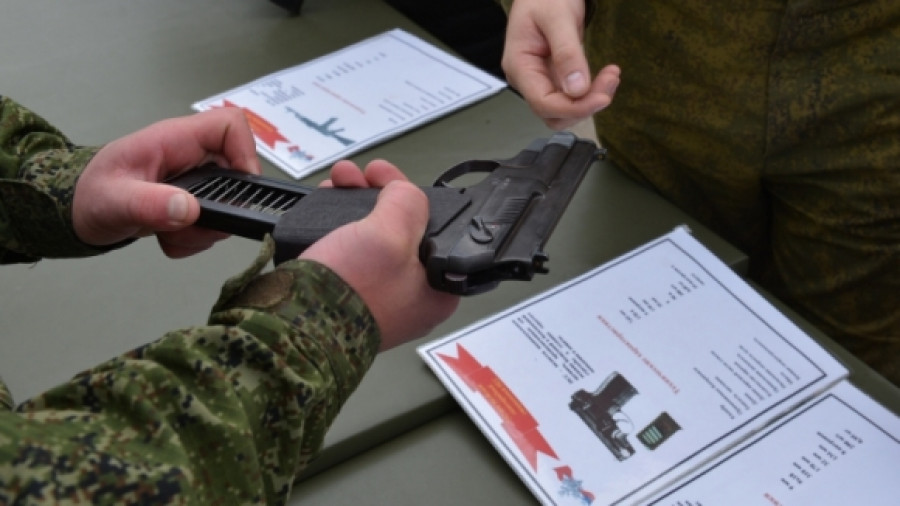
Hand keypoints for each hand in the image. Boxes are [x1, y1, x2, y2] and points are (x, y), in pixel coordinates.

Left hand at [72, 107, 260, 257]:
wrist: (75, 211)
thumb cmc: (88, 193)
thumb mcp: (114, 199)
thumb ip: (149, 204)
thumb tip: (188, 209)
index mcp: (175, 140)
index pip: (230, 125)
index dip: (246, 153)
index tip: (239, 191)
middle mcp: (191, 158)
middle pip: (236, 175)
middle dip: (220, 211)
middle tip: (192, 227)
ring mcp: (194, 182)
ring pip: (227, 206)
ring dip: (202, 231)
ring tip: (169, 233)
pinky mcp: (191, 204)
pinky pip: (212, 225)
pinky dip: (192, 240)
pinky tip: (166, 237)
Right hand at [303, 159, 459, 349]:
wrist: (293, 327)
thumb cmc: (353, 287)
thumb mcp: (391, 234)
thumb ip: (408, 203)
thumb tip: (402, 191)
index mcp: (437, 292)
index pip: (435, 229)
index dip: (409, 194)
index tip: (384, 175)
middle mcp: (411, 298)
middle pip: (402, 230)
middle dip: (375, 194)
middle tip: (357, 174)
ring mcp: (377, 300)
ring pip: (372, 237)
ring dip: (354, 204)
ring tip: (334, 181)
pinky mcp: (347, 298)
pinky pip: (351, 253)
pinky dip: (339, 226)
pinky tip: (324, 205)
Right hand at [501, 0, 619, 129]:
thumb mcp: (558, 18)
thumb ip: (567, 53)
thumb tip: (577, 89)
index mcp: (520, 66)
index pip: (543, 103)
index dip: (574, 108)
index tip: (603, 97)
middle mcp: (527, 79)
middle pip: (554, 113)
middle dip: (584, 106)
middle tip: (610, 80)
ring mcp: (540, 80)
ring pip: (564, 110)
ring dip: (590, 101)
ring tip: (611, 76)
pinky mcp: (554, 78)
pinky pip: (572, 98)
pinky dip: (591, 93)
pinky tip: (606, 76)